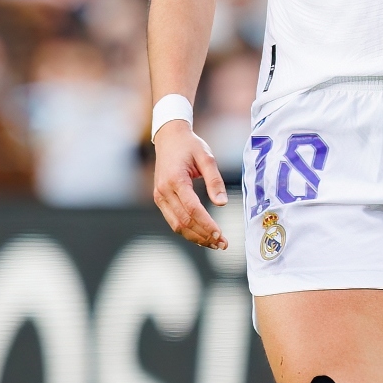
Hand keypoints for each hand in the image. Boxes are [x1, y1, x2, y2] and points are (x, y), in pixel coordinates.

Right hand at [152, 121, 228, 248]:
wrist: (169, 137)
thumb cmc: (190, 146)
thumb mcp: (207, 157)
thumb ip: (215, 181)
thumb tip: (222, 204)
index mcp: (175, 179)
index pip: (192, 209)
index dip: (206, 224)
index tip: (221, 235)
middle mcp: (164, 191)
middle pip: (184, 221)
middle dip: (204, 235)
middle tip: (223, 244)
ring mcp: (159, 196)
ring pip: (177, 225)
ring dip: (196, 237)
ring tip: (215, 244)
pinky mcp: (160, 199)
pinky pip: (173, 220)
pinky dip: (187, 231)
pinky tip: (202, 237)